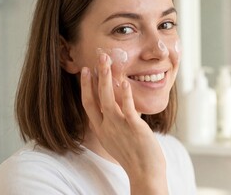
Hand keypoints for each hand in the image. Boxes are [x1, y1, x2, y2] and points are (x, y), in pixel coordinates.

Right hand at [80, 53, 167, 194]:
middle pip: (95, 97)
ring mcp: (119, 127)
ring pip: (108, 98)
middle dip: (96, 76)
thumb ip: (112, 124)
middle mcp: (106, 127)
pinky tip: (125, 81)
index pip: (88, 104)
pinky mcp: (133, 127)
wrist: (145, 173)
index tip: (86, 71)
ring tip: (107, 61)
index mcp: (101, 129)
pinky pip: (127, 108)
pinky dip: (126, 94)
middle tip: (97, 57)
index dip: (86, 86)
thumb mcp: (116, 139)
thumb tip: (113, 111)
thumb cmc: (134, 156)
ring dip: (106, 78)